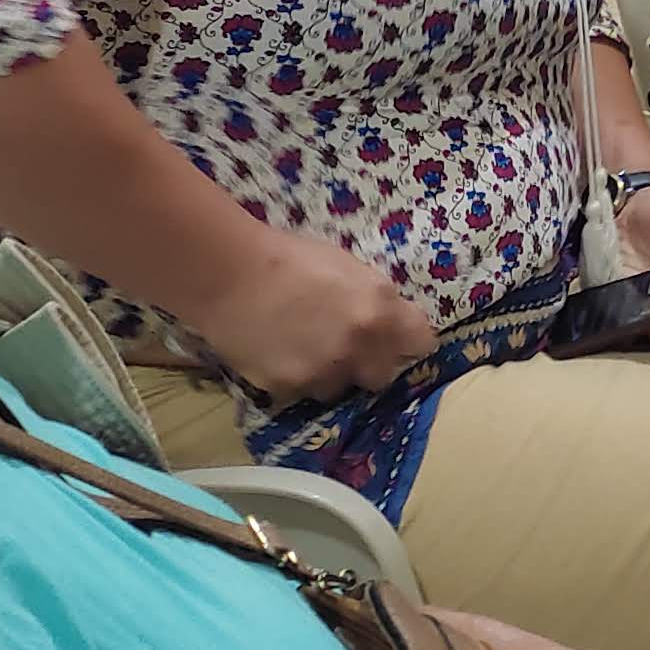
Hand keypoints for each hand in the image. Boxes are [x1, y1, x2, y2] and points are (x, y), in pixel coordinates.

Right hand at [189, 231, 442, 400]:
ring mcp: (327, 370)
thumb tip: (385, 318)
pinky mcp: (292, 388)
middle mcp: (361, 345)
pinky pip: (303, 392)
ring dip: (329, 374)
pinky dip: (295, 379)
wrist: (228, 274)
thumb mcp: (346, 267)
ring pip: (340, 388)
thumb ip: (372, 298)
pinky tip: (278, 354)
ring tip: (303, 349)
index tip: (395, 339)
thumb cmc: (287, 257)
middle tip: (345, 348)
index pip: (421, 342)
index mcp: (380, 307)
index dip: (407, 340)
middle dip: (368, 364)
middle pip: (383, 376)